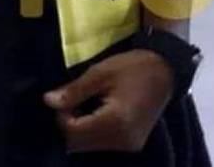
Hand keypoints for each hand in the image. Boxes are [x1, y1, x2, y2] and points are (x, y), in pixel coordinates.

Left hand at [43, 49, 173, 152]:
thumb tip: (48, 101)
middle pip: (80, 144)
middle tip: (70, 100)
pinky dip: (92, 131)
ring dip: (79, 129)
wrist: (164, 71)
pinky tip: (94, 111)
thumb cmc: (131, 67)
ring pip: (90, 146)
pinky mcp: (132, 144)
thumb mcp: (99, 73)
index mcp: (115, 122)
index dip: (61, 116)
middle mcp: (123, 140)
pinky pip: (103, 143)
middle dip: (68, 124)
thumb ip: (73, 91)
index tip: (62, 97)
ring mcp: (129, 145)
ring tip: (83, 103)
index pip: (74, 133)